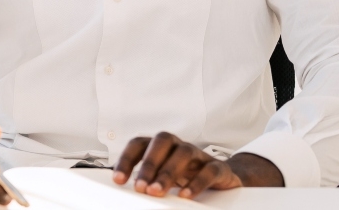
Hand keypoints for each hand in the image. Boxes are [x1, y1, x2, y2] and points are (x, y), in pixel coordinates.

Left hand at [112, 132, 283, 198]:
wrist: (219, 175)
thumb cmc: (183, 173)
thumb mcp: (160, 174)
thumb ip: (144, 178)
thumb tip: (120, 191)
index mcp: (159, 145)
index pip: (138, 144)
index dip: (126, 159)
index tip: (118, 180)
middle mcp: (177, 144)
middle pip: (161, 143)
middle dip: (148, 165)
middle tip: (140, 188)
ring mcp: (197, 154)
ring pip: (183, 153)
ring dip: (168, 173)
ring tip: (157, 191)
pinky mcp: (216, 166)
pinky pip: (208, 170)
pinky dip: (196, 182)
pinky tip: (185, 196)